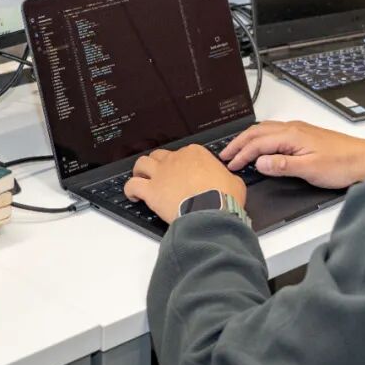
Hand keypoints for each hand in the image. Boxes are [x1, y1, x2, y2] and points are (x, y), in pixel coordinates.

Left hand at [124, 144, 245, 223]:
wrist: (211, 211)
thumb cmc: (223, 197)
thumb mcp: (235, 182)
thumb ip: (228, 178)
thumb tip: (229, 181)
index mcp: (195, 154)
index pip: (184, 153)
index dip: (183, 164)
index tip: (185, 173)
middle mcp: (175, 159)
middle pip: (160, 155)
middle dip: (159, 163)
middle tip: (161, 174)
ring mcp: (161, 173)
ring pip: (142, 163)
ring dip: (140, 170)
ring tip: (141, 178)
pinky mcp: (151, 190)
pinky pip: (132, 185)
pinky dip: (130, 189)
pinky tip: (133, 195)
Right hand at [220, 120, 364, 188]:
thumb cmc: (342, 164)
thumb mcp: (310, 169)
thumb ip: (282, 166)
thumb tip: (259, 162)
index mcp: (292, 135)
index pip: (258, 143)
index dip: (241, 154)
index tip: (230, 165)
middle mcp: (294, 128)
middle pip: (257, 132)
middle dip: (238, 143)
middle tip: (224, 156)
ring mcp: (299, 130)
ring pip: (265, 130)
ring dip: (249, 140)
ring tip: (237, 151)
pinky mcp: (304, 135)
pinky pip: (275, 132)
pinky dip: (261, 139)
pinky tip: (260, 147)